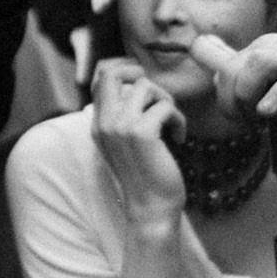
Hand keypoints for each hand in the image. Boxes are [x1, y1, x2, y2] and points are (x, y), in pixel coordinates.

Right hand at [90, 58, 185, 220]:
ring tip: (170, 122)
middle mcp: (104, 122)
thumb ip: (123, 117)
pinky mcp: (142, 133)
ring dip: (165, 101)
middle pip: (113, 74)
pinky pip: (166, 106)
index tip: (142, 82)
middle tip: (156, 96)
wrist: (151, 207)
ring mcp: (121, 126)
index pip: (99, 80)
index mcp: (98, 125)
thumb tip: (140, 86)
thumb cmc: (145, 175)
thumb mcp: (125, 143)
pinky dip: (178, 120)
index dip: (122, 70)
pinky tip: (178, 138)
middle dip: (139, 76)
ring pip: (145, 86)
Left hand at [189, 32, 276, 118]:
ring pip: (254, 68)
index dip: (222, 94)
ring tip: (261, 118)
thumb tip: (222, 87)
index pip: (223, 67)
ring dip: (248, 98)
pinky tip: (270, 112)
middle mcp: (275, 47)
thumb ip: (252, 81)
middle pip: (230, 69)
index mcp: (263, 48)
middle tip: (249, 123)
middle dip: (230, 102)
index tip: (236, 115)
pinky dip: (276, 98)